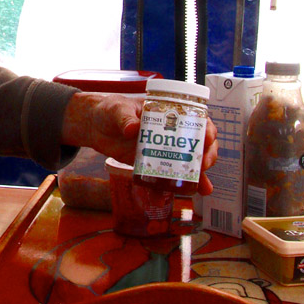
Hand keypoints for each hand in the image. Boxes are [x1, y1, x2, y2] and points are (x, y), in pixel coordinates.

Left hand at [60, 91, 219, 194]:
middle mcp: (171, 131)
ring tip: (204, 184)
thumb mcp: (118, 109)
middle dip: (208, 153)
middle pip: (199, 141)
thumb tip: (132, 129)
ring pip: (190, 160)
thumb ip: (125, 118)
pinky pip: (172, 174)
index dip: (206, 128)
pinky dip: (182, 184)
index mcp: (167, 112)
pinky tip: (190, 193)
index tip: (207, 138)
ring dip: (201, 172)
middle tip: (204, 164)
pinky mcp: (154, 163)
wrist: (94, 127)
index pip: (195, 118)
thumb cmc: (110, 110)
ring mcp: (164, 148)